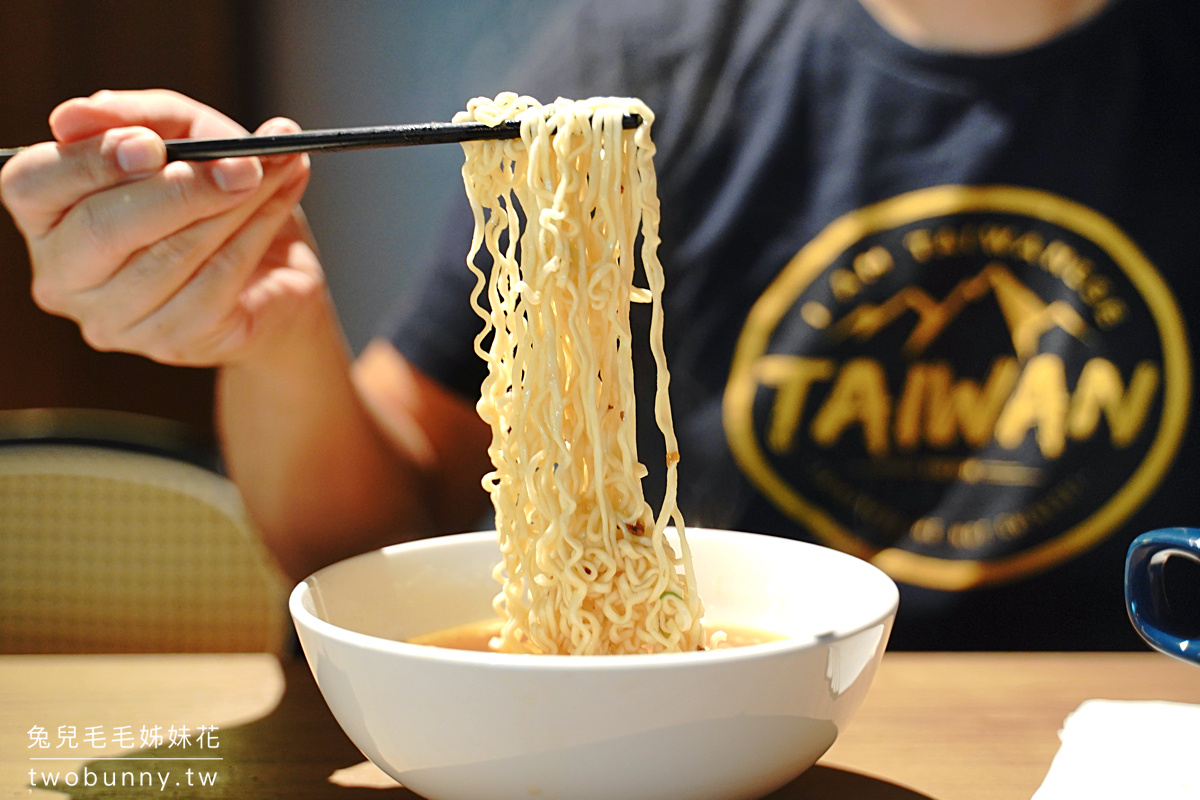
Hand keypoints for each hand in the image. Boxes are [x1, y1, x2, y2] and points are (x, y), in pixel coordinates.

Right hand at [0, 89, 322, 366]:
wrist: (278, 275)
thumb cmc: (215, 196)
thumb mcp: (186, 134)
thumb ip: (139, 116)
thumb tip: (80, 113)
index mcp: (46, 216)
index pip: (33, 185)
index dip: (90, 162)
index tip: (150, 144)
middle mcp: (65, 276)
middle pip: (101, 229)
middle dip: (179, 189)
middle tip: (240, 164)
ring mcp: (114, 320)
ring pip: (169, 255)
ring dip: (231, 206)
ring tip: (271, 171)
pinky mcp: (172, 342)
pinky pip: (215, 280)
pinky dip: (256, 233)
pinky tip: (280, 203)